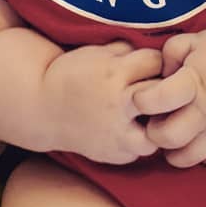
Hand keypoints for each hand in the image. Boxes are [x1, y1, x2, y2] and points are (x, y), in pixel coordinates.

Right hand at [41, 41, 162, 164]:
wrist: (42, 108)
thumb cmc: (72, 74)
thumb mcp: (98, 52)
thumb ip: (127, 52)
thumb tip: (157, 53)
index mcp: (114, 73)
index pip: (156, 62)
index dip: (155, 61)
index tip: (150, 64)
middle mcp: (119, 104)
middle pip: (162, 94)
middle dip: (162, 89)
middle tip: (157, 87)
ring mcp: (118, 134)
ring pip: (160, 130)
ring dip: (158, 121)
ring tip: (151, 113)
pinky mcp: (116, 154)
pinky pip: (142, 150)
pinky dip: (143, 139)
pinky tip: (136, 129)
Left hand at [133, 28, 205, 167]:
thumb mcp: (197, 39)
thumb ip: (171, 53)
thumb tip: (160, 73)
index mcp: (193, 83)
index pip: (156, 100)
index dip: (141, 99)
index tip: (140, 94)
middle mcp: (203, 112)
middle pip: (167, 138)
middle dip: (152, 131)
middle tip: (155, 118)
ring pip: (186, 158)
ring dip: (172, 150)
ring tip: (172, 133)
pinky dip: (200, 155)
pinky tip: (196, 139)